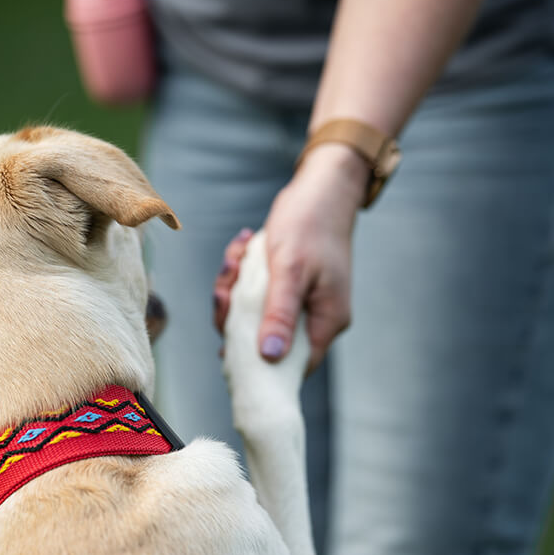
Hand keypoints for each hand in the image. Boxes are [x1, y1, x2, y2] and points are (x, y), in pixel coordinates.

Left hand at [213, 144, 367, 370]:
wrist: (321, 188)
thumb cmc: (310, 223)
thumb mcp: (289, 270)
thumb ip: (279, 314)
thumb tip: (270, 357)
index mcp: (327, 320)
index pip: (293, 366)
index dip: (259, 366)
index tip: (229, 351)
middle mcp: (316, 317)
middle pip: (265, 340)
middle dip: (236, 313)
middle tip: (226, 286)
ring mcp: (301, 303)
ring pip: (254, 315)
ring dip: (235, 289)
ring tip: (236, 258)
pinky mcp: (287, 288)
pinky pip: (256, 294)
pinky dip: (242, 275)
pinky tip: (241, 250)